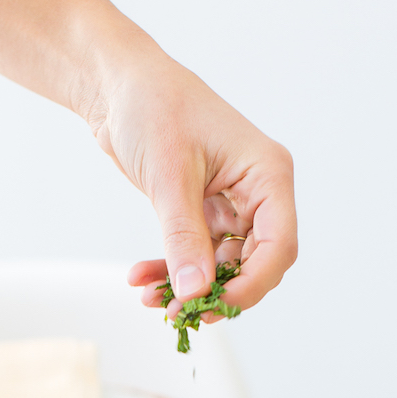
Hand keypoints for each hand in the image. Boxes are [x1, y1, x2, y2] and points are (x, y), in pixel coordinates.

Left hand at [0, 0, 296, 318]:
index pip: (280, 245)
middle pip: (255, 263)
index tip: (212, 305)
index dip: (252, 284)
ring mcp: (232, 203)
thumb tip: (195, 292)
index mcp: (268, 174)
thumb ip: (183, 237)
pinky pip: (197, 253)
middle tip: (178, 313)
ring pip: (222, 265)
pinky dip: (171, 269)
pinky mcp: (204, 209)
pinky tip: (140, 278)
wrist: (116, 84)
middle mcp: (258, 191)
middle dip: (217, 292)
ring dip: (188, 286)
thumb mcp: (168, 176)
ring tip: (148, 298)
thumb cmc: (151, 107)